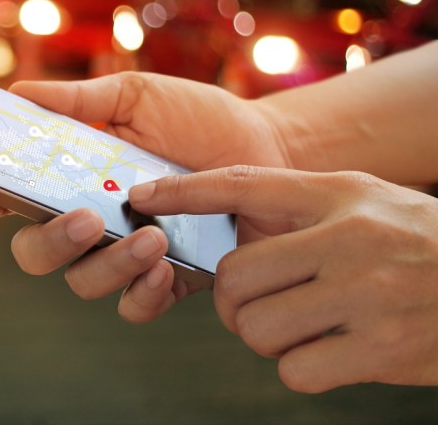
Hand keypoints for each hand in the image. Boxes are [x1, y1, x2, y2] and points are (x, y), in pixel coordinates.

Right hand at [0, 72, 289, 320]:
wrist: (271, 150)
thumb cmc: (198, 118)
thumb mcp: (139, 96)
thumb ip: (82, 101)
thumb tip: (19, 91)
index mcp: (71, 174)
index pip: (10, 195)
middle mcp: (87, 220)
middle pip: (33, 250)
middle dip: (48, 242)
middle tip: (84, 219)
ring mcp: (122, 253)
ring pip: (81, 282)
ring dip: (107, 265)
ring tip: (151, 237)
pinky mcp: (165, 280)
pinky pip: (133, 306)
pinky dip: (142, 294)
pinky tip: (165, 268)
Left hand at [129, 165, 437, 391]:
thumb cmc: (419, 240)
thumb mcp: (364, 200)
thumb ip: (298, 205)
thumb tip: (220, 224)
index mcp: (337, 197)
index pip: (243, 184)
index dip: (184, 191)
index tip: (143, 199)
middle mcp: (347, 240)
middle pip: (235, 278)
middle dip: (234, 300)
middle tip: (256, 303)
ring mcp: (365, 296)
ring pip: (255, 327)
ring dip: (265, 336)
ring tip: (302, 326)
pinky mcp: (381, 351)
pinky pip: (294, 369)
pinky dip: (300, 367)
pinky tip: (332, 351)